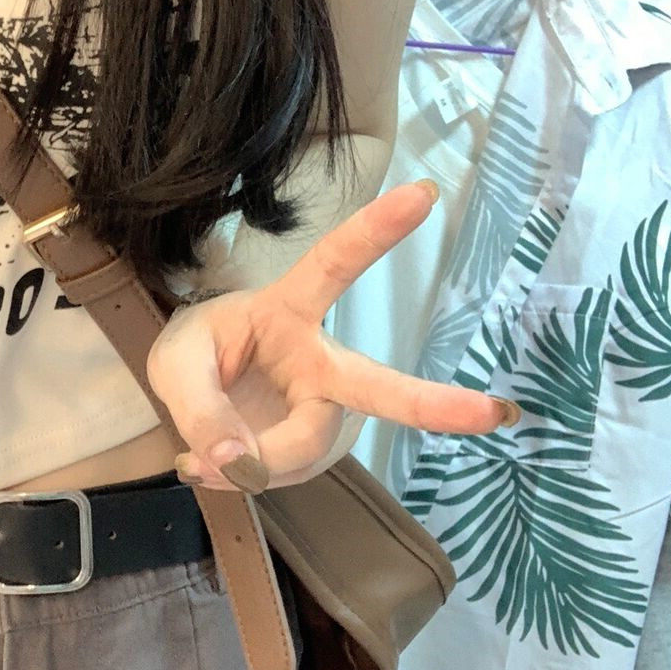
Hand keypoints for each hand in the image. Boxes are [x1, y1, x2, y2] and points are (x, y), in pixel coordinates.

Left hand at [146, 180, 518, 493]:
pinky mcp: (310, 451)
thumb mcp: (175, 364)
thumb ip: (200, 407)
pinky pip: (283, 476)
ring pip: (304, 448)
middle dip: (435, 405)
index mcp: (287, 311)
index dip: (374, 231)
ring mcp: (320, 411)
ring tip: (201, 457)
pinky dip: (243, 477)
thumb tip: (239, 462)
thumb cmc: (196, 356)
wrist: (189, 399)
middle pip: (377, 386)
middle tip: (495, 413)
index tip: (424, 193)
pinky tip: (223, 466)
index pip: (333, 266)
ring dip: (252, 460)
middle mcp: (318, 361)